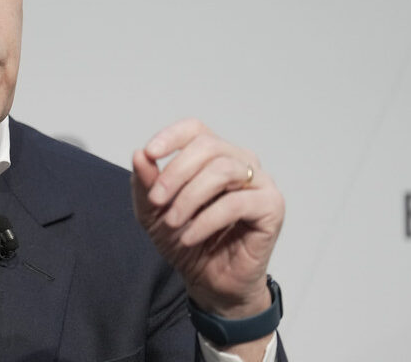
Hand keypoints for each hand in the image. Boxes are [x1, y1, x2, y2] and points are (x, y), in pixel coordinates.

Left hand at [131, 118, 284, 318]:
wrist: (209, 281)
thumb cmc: (186, 240)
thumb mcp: (154, 212)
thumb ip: (146, 183)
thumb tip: (139, 155)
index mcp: (214, 155)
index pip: (195, 129)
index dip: (171, 136)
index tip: (150, 154)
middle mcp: (240, 161)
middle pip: (208, 146)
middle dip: (176, 172)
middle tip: (157, 200)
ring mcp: (260, 182)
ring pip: (223, 170)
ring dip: (190, 196)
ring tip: (173, 221)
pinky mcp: (271, 207)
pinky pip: (237, 203)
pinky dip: (206, 219)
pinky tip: (190, 236)